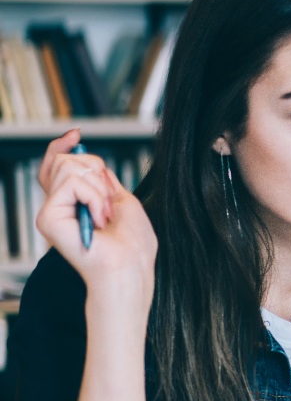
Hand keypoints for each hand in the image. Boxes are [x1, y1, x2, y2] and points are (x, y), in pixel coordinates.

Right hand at [37, 131, 157, 302]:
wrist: (130, 266)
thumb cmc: (133, 243)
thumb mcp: (122, 201)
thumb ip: (102, 180)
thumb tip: (88, 160)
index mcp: (74, 202)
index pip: (56, 165)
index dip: (62, 146)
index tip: (76, 134)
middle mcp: (58, 205)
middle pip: (65, 160)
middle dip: (96, 171)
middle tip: (108, 203)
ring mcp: (51, 211)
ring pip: (68, 167)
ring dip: (98, 188)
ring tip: (104, 214)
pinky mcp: (47, 217)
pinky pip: (71, 183)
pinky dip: (94, 196)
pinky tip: (98, 219)